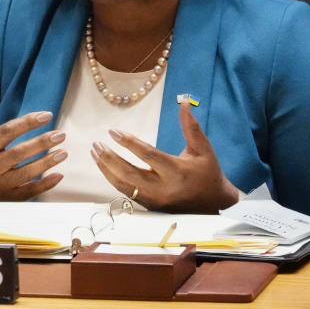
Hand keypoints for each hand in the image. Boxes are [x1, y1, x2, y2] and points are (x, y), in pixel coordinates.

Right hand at [0, 82, 66, 201]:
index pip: (6, 132)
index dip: (27, 123)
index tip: (46, 115)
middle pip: (19, 153)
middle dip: (42, 143)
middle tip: (61, 134)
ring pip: (26, 173)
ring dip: (46, 163)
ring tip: (63, 152)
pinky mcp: (6, 199)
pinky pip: (28, 192)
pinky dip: (44, 185)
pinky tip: (58, 176)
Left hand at [91, 100, 239, 212]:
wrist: (214, 204)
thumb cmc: (208, 172)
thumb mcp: (203, 149)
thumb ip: (191, 126)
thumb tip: (183, 102)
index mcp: (177, 171)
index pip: (148, 155)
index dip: (129, 143)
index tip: (113, 131)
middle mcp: (163, 188)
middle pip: (129, 174)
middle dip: (110, 158)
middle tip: (97, 144)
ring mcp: (155, 200)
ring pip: (124, 186)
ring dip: (106, 169)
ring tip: (95, 153)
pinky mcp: (150, 206)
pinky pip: (127, 193)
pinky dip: (113, 179)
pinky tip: (105, 167)